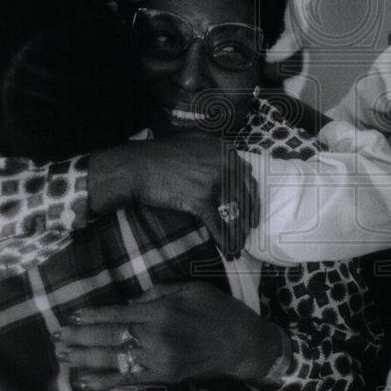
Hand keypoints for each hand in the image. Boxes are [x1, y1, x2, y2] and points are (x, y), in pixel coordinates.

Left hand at [53, 283, 284, 390]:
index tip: (71, 316)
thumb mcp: (192, 288)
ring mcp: (160, 360)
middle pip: (111, 337)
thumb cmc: (219, 311)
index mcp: (163, 310)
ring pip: (114, 360)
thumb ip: (159, 291)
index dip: (93, 316)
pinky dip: (104, 382)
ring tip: (62, 357)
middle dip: (80, 338)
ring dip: (85, 360)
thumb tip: (131, 300)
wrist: (244, 344)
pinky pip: (128, 380)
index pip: (119, 313)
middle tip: (56, 337)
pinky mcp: (164, 377)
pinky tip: (84, 382)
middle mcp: (157, 336)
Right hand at [88, 132, 258, 256]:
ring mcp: (213, 182)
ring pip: (234, 211)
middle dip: (250, 213)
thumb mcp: (192, 141)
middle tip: (251, 227)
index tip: (252, 204)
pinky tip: (229, 250)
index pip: (246, 174)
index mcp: (224, 150)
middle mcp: (224, 164)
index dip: (251, 193)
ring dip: (238, 231)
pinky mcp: (201, 199)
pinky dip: (225, 239)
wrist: (138, 166)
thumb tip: (228, 156)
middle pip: (244, 194)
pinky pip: (218, 224)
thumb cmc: (160, 154)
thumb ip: (212, 149)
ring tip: (240, 243)